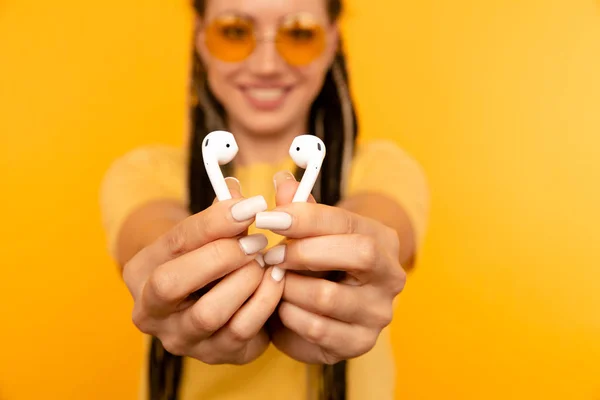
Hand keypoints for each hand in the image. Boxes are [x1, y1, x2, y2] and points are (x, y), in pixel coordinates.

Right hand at [122, 179, 284, 364]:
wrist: (209, 301)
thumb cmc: (206, 257)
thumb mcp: (207, 233)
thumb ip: (222, 212)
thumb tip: (235, 190)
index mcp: (142, 271)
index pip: (175, 242)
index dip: (215, 222)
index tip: (251, 206)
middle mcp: (151, 312)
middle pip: (172, 284)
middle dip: (220, 257)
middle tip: (257, 241)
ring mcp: (181, 339)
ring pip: (208, 312)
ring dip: (245, 281)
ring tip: (266, 261)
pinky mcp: (215, 354)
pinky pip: (241, 331)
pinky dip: (264, 302)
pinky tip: (276, 281)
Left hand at [260, 172, 405, 363]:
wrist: (327, 309)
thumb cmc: (317, 263)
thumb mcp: (309, 233)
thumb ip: (298, 208)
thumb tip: (283, 181)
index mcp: (381, 239)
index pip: (347, 222)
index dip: (305, 218)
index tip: (269, 217)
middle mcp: (390, 275)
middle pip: (357, 254)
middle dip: (303, 252)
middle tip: (269, 255)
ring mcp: (379, 312)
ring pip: (328, 296)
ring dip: (289, 287)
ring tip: (273, 282)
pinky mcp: (360, 343)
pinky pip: (317, 328)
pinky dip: (290, 315)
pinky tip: (282, 306)